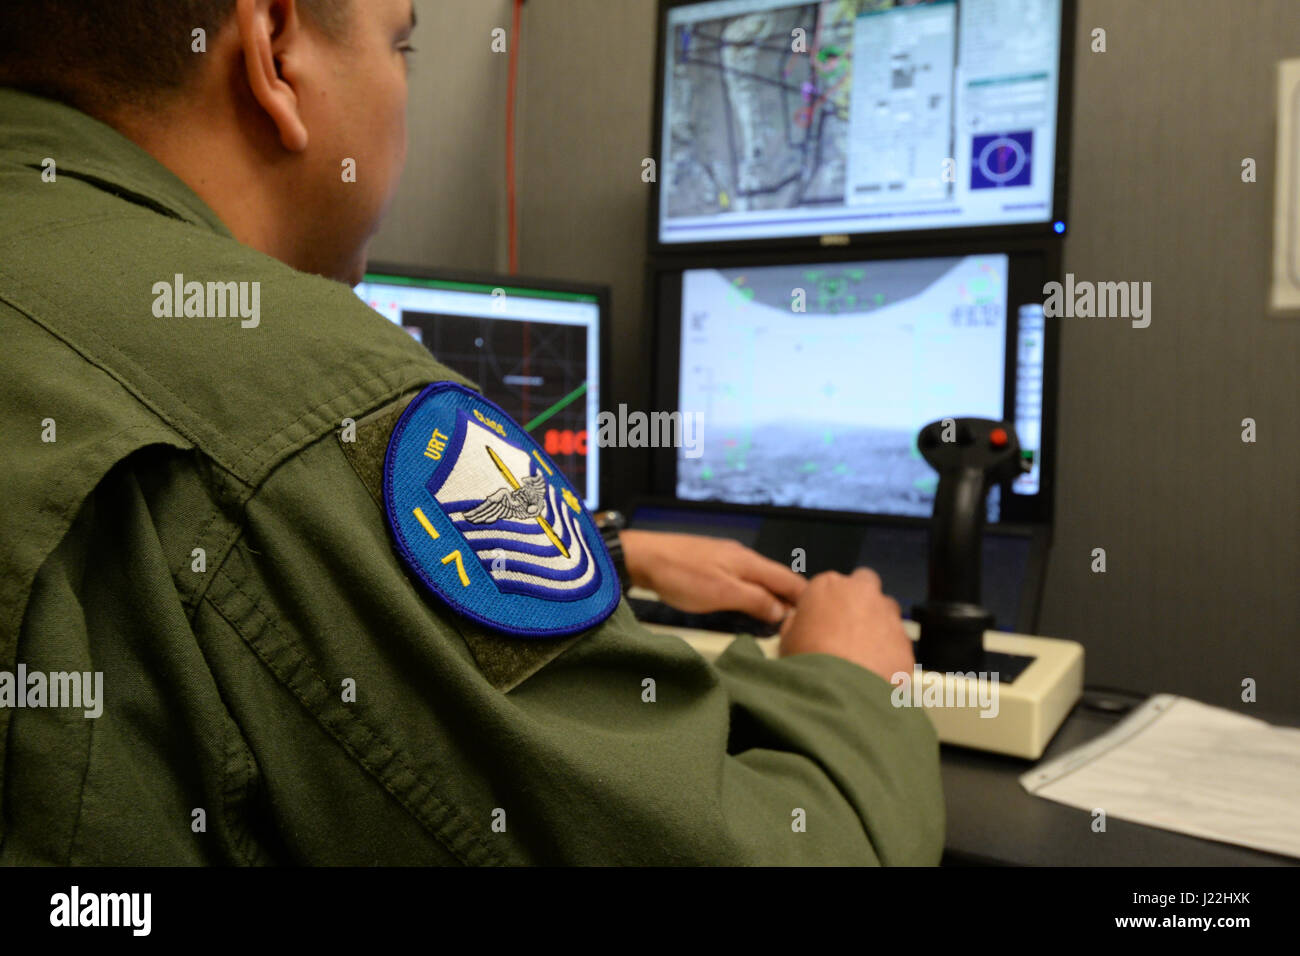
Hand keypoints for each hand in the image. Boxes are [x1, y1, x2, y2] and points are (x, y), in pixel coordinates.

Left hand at [620, 530, 804, 623]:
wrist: (643, 556)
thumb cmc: (681, 575)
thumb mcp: (723, 594)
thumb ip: (755, 601)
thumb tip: (782, 611)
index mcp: (749, 562)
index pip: (788, 579)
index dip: (804, 598)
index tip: (819, 615)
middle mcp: (742, 557)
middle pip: (776, 578)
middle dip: (791, 598)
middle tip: (803, 622)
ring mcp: (725, 558)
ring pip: (759, 578)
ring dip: (772, 597)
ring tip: (781, 618)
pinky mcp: (710, 563)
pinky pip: (742, 578)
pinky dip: (753, 593)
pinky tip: (750, 604)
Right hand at [779, 568, 913, 684]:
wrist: (840, 693)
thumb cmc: (809, 662)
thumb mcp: (786, 640)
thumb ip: (796, 623)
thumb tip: (800, 622)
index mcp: (828, 586)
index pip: (828, 584)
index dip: (826, 603)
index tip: (823, 620)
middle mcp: (861, 593)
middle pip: (865, 583)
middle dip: (860, 599)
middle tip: (848, 627)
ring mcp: (887, 614)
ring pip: (887, 610)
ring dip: (878, 623)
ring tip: (863, 652)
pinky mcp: (904, 640)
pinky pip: (898, 640)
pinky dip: (890, 651)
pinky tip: (876, 670)